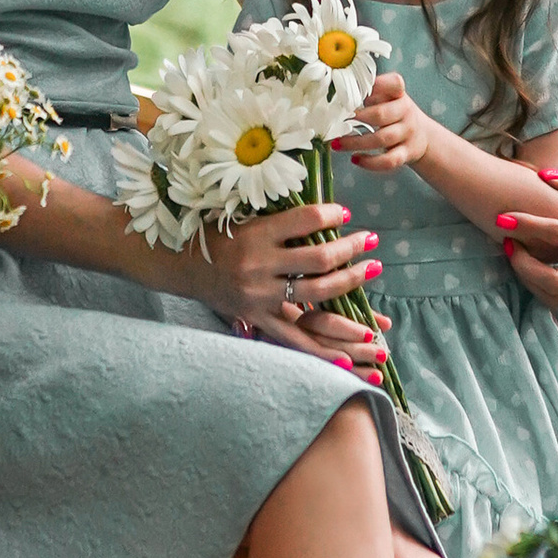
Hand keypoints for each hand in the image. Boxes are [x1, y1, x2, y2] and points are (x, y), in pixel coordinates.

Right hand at [203, 198, 388, 378]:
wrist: (184, 267)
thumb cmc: (219, 236)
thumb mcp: (246, 218)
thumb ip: (282, 220)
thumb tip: (327, 212)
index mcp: (256, 234)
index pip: (304, 220)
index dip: (331, 214)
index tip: (345, 213)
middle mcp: (259, 265)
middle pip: (318, 258)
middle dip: (350, 248)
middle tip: (371, 239)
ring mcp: (260, 297)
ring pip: (317, 292)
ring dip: (351, 281)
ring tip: (372, 269)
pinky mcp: (259, 320)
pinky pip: (298, 338)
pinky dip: (328, 345)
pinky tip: (358, 344)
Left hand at [343, 70, 429, 173]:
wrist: (422, 135)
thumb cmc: (395, 112)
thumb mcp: (387, 97)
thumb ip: (369, 92)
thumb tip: (337, 94)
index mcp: (399, 93)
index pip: (395, 83)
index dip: (377, 84)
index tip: (356, 90)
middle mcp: (405, 111)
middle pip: (380, 114)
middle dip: (357, 118)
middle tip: (337, 121)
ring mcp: (407, 133)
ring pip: (381, 139)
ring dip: (355, 142)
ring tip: (337, 144)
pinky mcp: (406, 153)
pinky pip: (389, 161)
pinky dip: (370, 162)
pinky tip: (355, 159)